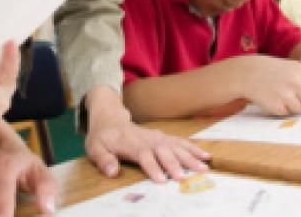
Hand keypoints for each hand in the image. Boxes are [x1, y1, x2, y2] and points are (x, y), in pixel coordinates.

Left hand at [84, 96, 209, 182]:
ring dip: (190, 156)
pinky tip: (206, 156)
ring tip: (204, 167)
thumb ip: (103, 160)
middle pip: (164, 151)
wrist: (111, 120)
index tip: (162, 180)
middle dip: (176, 164)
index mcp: (131, 143)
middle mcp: (148, 139)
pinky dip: (194, 148)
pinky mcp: (163, 137)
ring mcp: (158, 137)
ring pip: (176, 146)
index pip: (144, 156)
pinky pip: (181, 142)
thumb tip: (112, 172)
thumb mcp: (94, 148)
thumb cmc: (103, 137)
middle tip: (186, 178)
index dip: (153, 168)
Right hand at [230, 55, 300, 116]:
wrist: (248, 73)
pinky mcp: (277, 105)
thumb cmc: (272, 71)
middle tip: (293, 98)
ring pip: (300, 110)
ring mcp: (286, 94)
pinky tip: (273, 100)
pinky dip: (281, 110)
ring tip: (281, 98)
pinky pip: (287, 113)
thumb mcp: (291, 68)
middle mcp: (296, 82)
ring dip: (293, 107)